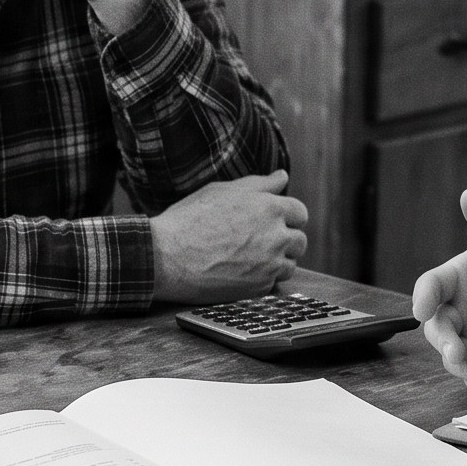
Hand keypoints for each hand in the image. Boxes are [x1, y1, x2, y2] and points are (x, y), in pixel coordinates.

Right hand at [150, 171, 307, 302]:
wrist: (166, 256)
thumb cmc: (190, 219)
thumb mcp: (222, 191)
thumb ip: (258, 184)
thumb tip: (283, 176)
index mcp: (270, 208)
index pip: (300, 212)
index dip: (286, 216)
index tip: (271, 221)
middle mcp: (276, 237)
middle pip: (299, 241)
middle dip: (284, 239)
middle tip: (257, 240)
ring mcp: (269, 266)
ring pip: (289, 265)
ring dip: (276, 261)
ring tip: (246, 257)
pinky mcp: (258, 289)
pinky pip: (272, 283)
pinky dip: (260, 279)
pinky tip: (237, 271)